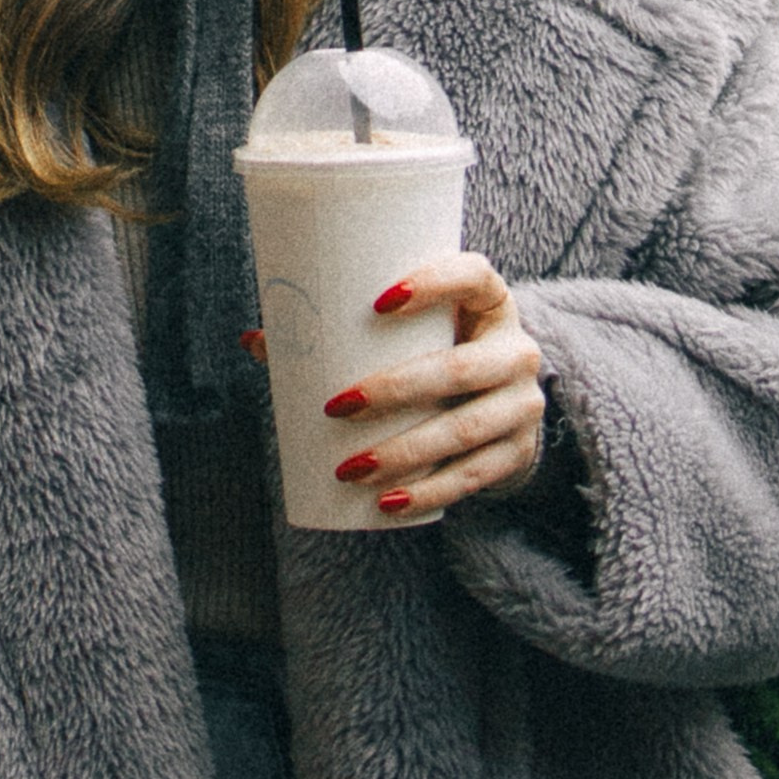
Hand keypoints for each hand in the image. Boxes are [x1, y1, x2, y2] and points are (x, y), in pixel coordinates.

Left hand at [279, 254, 546, 521]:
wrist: (504, 400)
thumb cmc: (437, 349)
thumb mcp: (413, 332)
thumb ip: (345, 329)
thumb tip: (254, 338)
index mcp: (491, 299)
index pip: (473, 274)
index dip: (433, 282)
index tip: (376, 302)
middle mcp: (518, 347)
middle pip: (461, 367)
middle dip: (396, 390)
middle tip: (337, 407)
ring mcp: (524, 403)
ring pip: (464, 429)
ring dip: (405, 452)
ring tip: (351, 468)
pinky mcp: (519, 451)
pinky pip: (473, 476)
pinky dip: (429, 492)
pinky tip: (390, 504)